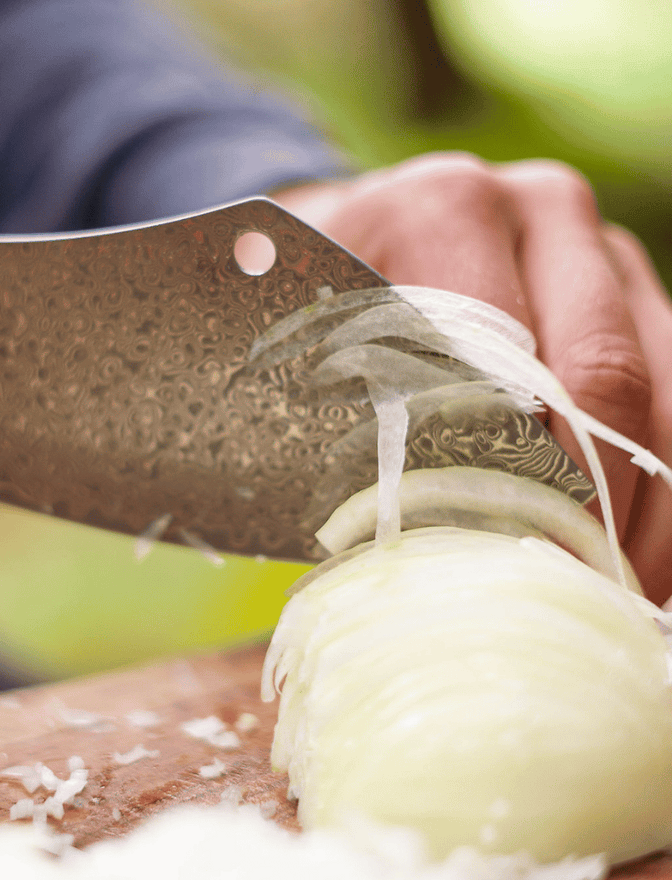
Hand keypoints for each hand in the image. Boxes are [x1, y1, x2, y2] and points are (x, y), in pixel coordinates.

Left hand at [274, 152, 671, 603]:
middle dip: (594, 504)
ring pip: (668, 390)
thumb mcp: (318, 340)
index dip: (511, 476)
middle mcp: (540, 211)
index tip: (504, 563)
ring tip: (616, 592)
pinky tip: (640, 554)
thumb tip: (428, 540)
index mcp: (446, 210)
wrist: (365, 227)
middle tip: (573, 591)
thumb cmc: (329, 300)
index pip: (498, 362)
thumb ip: (364, 414)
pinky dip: (666, 485)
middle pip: (604, 374)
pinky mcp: (638, 286)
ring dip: (649, 510)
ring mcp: (601, 246)